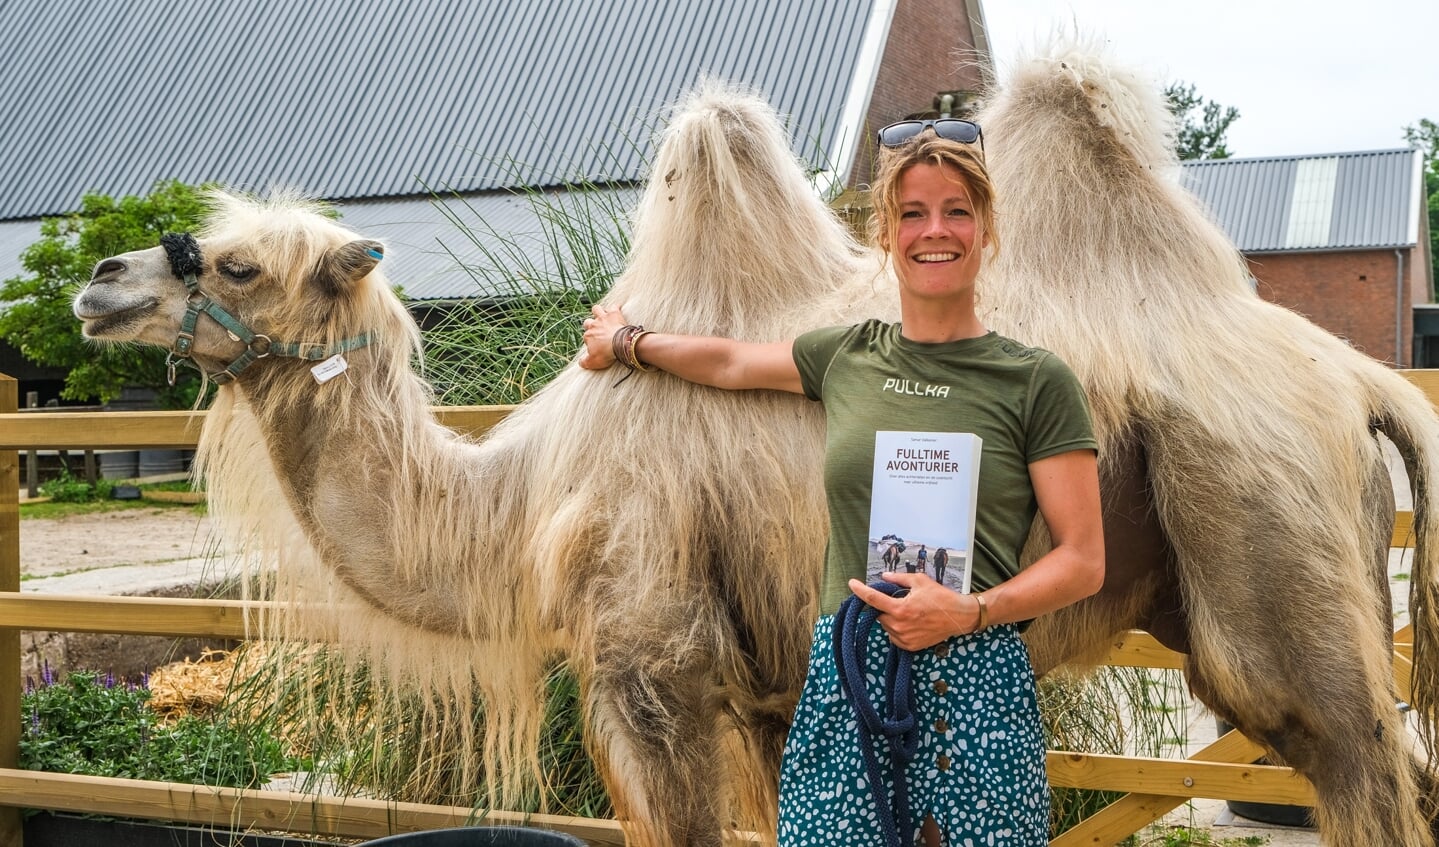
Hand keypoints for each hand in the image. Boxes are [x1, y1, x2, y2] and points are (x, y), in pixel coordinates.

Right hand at [579, 305, 629, 368]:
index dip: (591, 341)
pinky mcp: (614, 313)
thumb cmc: (606, 353)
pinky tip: (618, 310)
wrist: (620, 344)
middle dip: (590, 325)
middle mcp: (593, 325)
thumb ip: (584, 362)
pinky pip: (614, 306)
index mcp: (588, 336)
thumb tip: (580, 362)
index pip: (586, 337)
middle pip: (588, 322)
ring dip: (598, 312)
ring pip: (596, 309)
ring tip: (603, 316)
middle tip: (597, 330)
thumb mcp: (593, 362)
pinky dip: (616, 308)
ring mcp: (603, 318)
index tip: (597, 346)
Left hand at [847, 571, 974, 650]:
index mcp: (901, 609)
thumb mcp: (920, 581)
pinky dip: (897, 628)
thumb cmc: (941, 597)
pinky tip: (910, 622)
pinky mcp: (910, 646)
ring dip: (890, 617)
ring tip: (909, 612)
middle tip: (898, 600)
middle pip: (879, 614)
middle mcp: (900, 626)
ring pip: (885, 626)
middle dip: (883, 606)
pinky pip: (893, 636)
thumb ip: (899, 579)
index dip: (860, 591)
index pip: (873, 599)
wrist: (959, 617)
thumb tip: (884, 576)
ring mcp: (904, 638)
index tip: (852, 584)